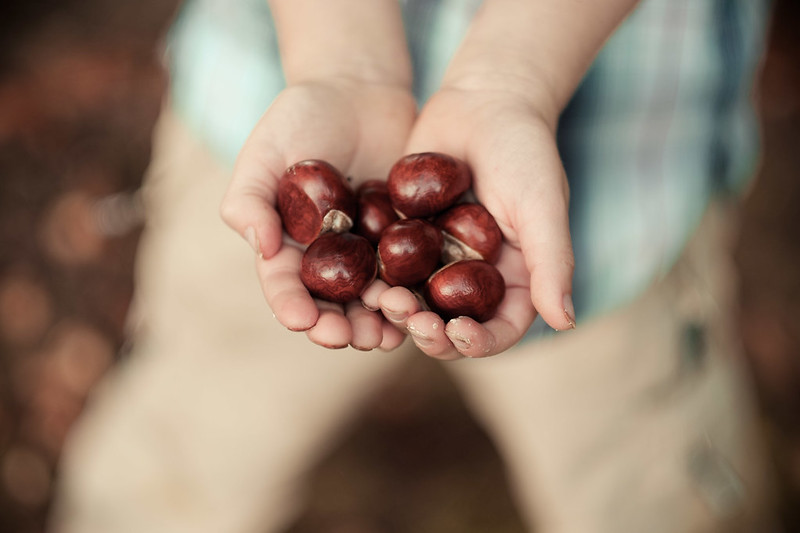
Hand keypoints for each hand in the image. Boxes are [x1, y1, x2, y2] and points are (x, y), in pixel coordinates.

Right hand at [220, 78, 415, 350]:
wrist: (360, 90)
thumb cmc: (302, 116)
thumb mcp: (266, 149)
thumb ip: (249, 197)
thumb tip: (258, 247)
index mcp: (287, 243)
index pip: (284, 285)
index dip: (291, 306)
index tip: (303, 321)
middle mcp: (327, 256)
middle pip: (330, 303)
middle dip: (338, 325)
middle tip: (351, 337)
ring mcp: (367, 251)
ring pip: (370, 299)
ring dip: (377, 322)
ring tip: (387, 335)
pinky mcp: (403, 239)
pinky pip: (408, 274)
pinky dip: (412, 295)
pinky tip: (420, 310)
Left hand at [363, 86, 574, 358]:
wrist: (482, 101)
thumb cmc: (525, 151)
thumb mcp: (542, 206)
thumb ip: (552, 263)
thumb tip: (566, 323)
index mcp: (514, 280)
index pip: (499, 330)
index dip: (480, 342)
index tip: (459, 333)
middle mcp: (475, 278)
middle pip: (451, 325)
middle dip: (431, 332)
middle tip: (412, 320)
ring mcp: (437, 261)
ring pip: (415, 302)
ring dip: (399, 310)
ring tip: (384, 301)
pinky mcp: (405, 238)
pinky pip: (387, 268)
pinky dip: (375, 278)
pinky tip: (361, 279)